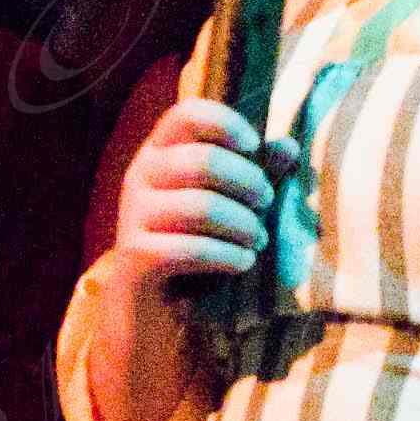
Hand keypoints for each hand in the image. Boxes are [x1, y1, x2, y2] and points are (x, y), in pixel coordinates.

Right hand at [105, 95, 284, 290]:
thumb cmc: (198, 243)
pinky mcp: (135, 255)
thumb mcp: (232, 204)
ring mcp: (133, 216)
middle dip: (249, 183)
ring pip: (200, 207)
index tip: (254, 148)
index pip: (187, 113)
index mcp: (161, 152)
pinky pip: (189, 249)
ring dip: (243, 225)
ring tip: (258, 241)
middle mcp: (140, 176)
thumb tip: (286, 145)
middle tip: (267, 204)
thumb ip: (257, 174)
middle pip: (204, 161)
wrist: (154, 307)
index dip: (226, 123)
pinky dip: (227, 256)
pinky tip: (243, 263)